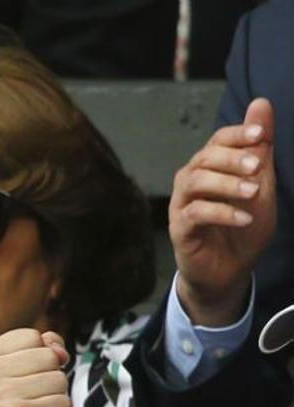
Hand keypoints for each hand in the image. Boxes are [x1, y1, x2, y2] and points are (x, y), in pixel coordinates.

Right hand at [0, 329, 70, 406]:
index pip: (31, 336)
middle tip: (25, 402)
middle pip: (48, 355)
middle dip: (47, 380)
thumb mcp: (14, 373)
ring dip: (53, 400)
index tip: (18, 383)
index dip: (37, 359)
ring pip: (59, 379)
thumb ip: (38, 348)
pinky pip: (64, 403)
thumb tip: (58, 349)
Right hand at [169, 97, 276, 326]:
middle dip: (232, 158)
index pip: (217, 140)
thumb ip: (260, 148)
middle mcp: (191, 181)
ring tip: (252, 193)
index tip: (261, 134)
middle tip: (257, 166)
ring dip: (226, 184)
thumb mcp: (261, 184)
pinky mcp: (180, 229)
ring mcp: (182, 205)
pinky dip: (221, 213)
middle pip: (203, 158)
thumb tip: (261, 102)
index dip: (236, 134)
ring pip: (194, 182)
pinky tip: (242, 218)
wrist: (230, 269)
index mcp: (210, 168)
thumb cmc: (242, 226)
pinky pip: (195, 213)